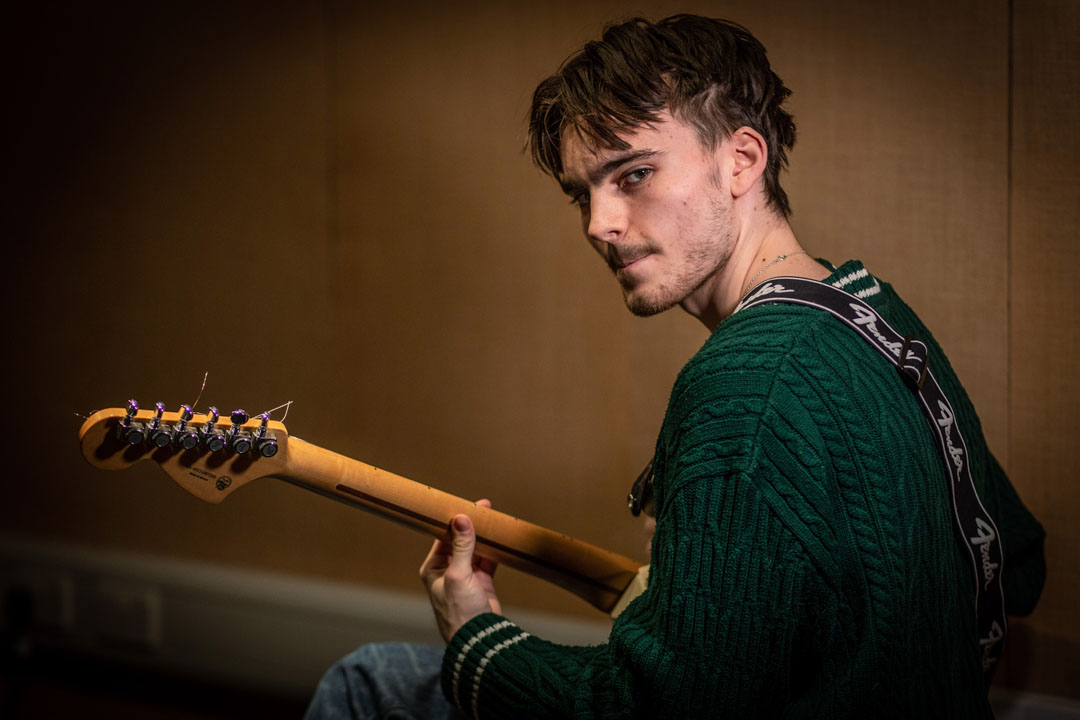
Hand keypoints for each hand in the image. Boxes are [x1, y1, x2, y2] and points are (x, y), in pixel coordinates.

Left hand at [420, 498, 501, 641]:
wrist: (480, 637)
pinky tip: (500, 538)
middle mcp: (448, 569)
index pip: (442, 537)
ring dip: (483, 536)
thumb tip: (461, 519)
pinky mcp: (482, 581)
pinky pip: (488, 559)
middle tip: (484, 508)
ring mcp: (466, 575)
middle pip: (459, 540)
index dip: (454, 520)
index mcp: (434, 567)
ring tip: (493, 519)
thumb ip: (462, 546)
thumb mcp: (458, 575)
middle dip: (471, 525)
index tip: (466, 506)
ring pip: (475, 548)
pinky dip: (494, 549)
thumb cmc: (460, 610)